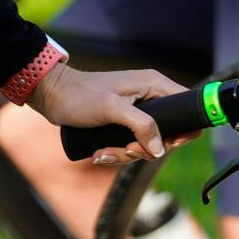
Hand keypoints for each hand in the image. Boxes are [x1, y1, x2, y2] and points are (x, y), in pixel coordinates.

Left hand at [27, 61, 184, 164]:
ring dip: (126, 153)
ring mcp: (137, 111)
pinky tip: (101, 152)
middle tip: (126, 149)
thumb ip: (141, 125)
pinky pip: (131, 144)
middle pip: (167, 132)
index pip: (187, 105)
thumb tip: (161, 149)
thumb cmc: (79, 95)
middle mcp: (149, 97)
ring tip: (104, 151)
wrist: (51, 95)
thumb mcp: (112, 108)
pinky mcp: (123, 122)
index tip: (168, 143)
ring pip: (147, 143)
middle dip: (145, 148)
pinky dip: (118, 152)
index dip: (184, 128)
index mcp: (153, 85)